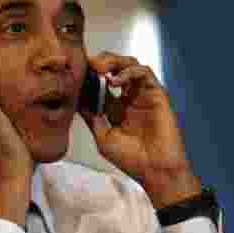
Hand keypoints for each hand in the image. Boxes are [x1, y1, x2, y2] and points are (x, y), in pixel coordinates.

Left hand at [80, 52, 201, 207]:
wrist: (155, 171)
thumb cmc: (132, 160)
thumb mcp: (103, 137)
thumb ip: (92, 117)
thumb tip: (76, 99)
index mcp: (117, 108)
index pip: (101, 84)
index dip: (89, 77)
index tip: (76, 74)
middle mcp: (130, 98)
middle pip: (115, 69)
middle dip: (101, 62)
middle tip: (88, 65)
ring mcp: (144, 95)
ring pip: (130, 65)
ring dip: (114, 61)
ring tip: (99, 67)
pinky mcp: (158, 94)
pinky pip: (144, 73)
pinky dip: (128, 71)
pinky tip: (114, 81)